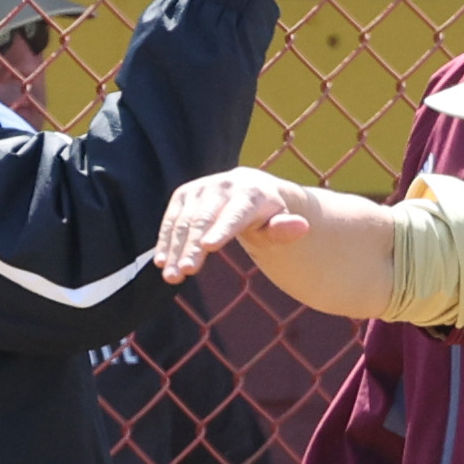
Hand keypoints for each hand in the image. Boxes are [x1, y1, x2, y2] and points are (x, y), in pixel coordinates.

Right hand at [157, 168, 312, 281]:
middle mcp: (222, 186)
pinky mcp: (184, 195)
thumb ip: (286, 229)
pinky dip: (165, 241)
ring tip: (172, 276)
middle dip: (191, 247)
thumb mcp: (280, 223)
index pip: (234, 214)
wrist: (251, 189)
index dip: (221, 230)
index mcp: (250, 193)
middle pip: (203, 220)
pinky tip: (162, 262)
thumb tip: (301, 226)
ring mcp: (200, 189)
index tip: (208, 247)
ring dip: (175, 249)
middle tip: (185, 273)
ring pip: (183, 222)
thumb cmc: (269, 214)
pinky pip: (171, 220)